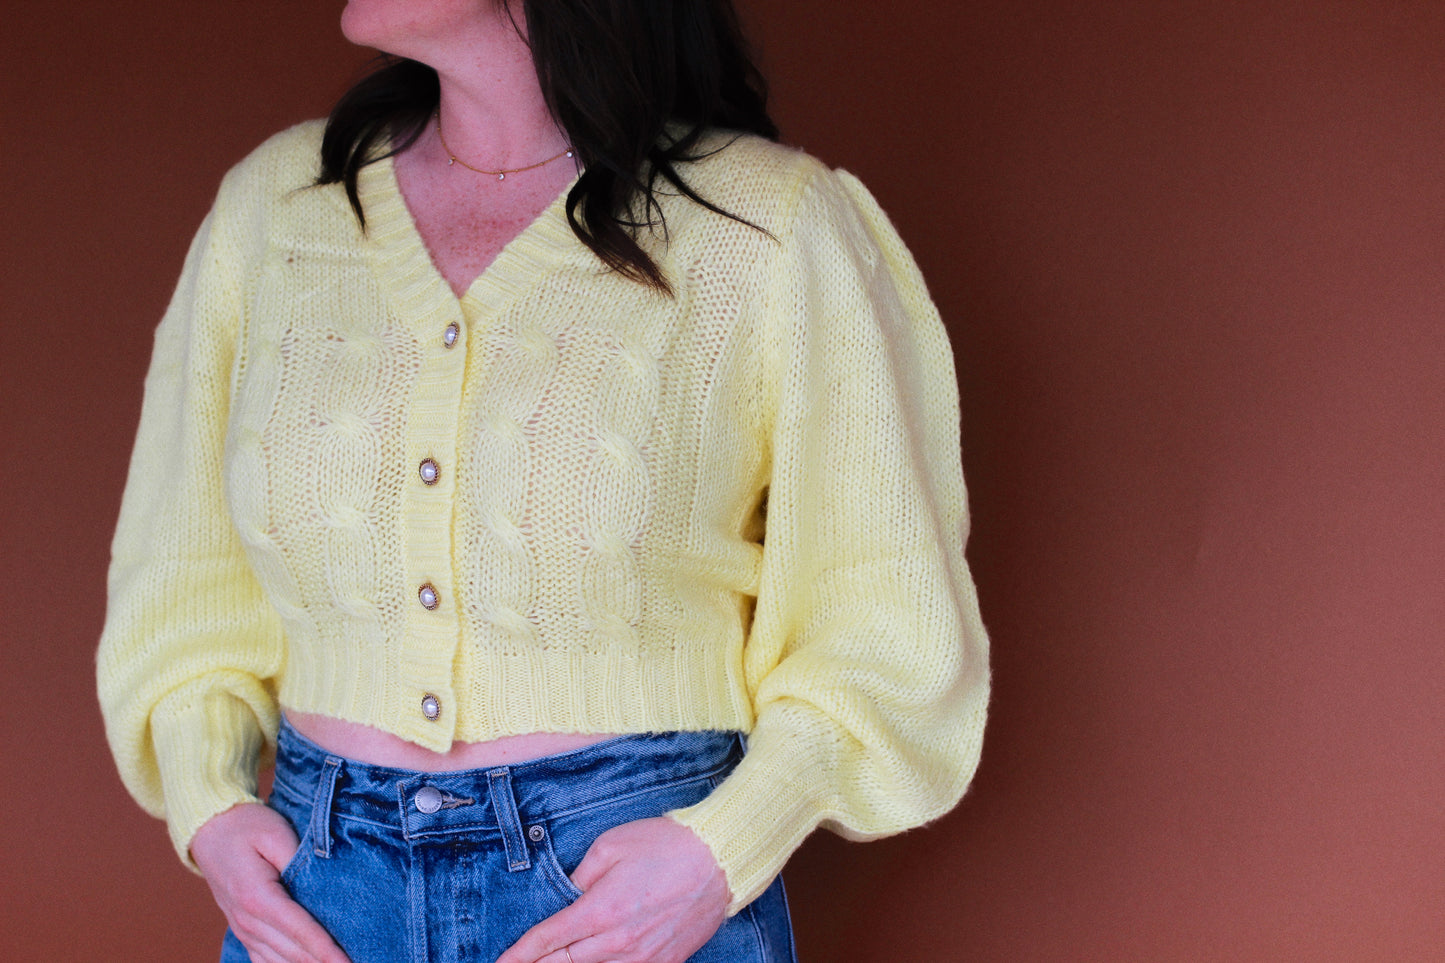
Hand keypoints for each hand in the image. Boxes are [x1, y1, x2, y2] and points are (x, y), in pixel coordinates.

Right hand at [190, 802, 349, 962]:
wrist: (210, 830)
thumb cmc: (246, 827)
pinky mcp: (243, 930)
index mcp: (257, 896)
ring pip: (278, 962)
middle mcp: (248, 920)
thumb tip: (320, 883)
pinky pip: (264, 960)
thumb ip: (298, 860)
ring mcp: (243, 929)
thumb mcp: (275, 833)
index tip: (347, 962)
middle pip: (292, 952)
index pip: (300, 930)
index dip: (326, 950)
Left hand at [495, 816, 730, 962]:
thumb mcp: (611, 846)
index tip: (501, 962)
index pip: (548, 940)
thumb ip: (579, 877)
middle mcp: (619, 942)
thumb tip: (565, 899)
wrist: (720, 860)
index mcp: (602, 910)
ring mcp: (644, 958)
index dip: (519, 955)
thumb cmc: (666, 844)